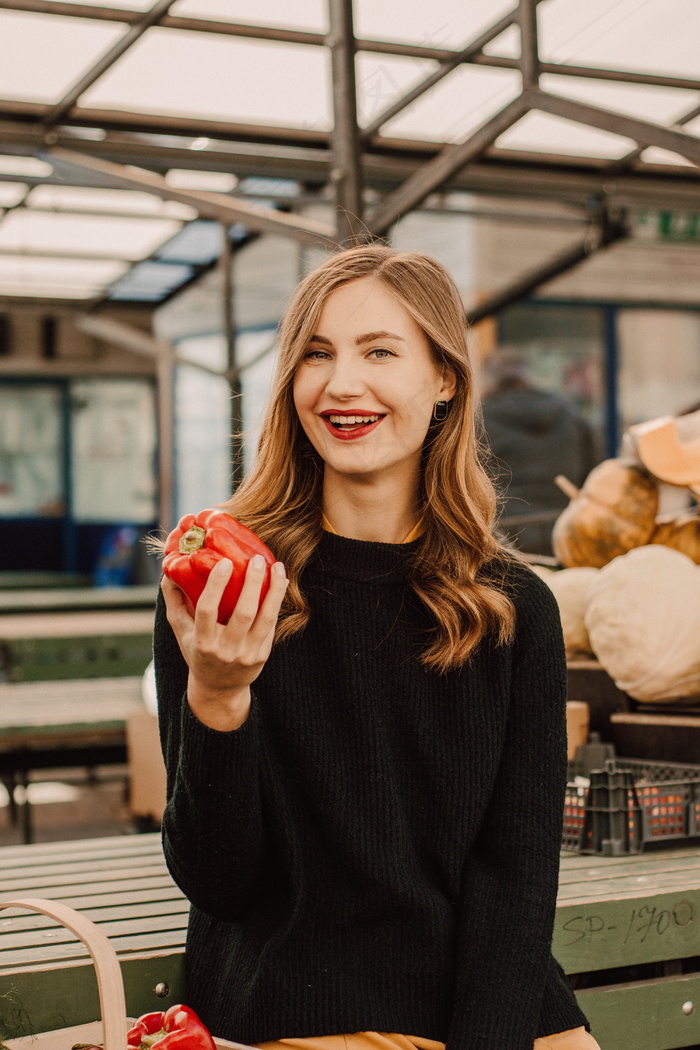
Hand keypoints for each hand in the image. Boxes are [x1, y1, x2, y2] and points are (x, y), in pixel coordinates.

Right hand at [161, 554, 288, 729]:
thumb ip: (174, 601)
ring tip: (277, 566)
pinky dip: (277, 601)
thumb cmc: (197, 651)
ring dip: (274, 590)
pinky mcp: (263, 654)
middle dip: (252, 583)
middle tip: (256, 559)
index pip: (207, 610)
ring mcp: (247, 654)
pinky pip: (272, 624)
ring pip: (265, 618)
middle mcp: (225, 650)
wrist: (218, 689)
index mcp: (201, 642)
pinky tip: (281, 581)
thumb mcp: (180, 631)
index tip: (225, 562)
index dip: (216, 585)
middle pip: (243, 613)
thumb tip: (169, 571)